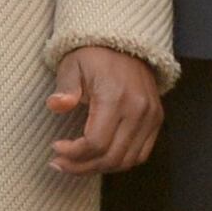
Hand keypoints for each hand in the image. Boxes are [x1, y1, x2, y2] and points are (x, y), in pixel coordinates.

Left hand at [48, 45, 162, 173]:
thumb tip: (56, 105)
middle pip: (111, 157)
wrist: (124, 42)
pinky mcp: (156, 119)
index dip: (73, 154)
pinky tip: (100, 158)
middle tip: (60, 164)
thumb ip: (65, 88)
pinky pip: (141, 154)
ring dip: (99, 168)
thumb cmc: (93, 56)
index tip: (55, 148)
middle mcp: (138, 110)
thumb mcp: (72, 66)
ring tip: (77, 164)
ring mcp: (150, 116)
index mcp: (115, 97)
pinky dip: (120, 162)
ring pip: (127, 161)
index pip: (96, 143)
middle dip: (82, 167)